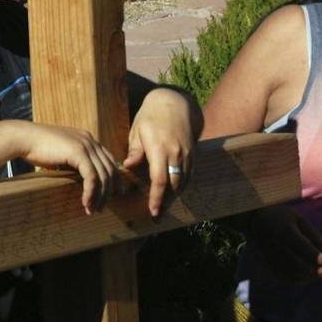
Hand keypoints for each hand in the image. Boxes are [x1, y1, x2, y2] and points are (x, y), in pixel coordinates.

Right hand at [14, 122, 118, 214]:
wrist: (23, 138)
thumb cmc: (36, 147)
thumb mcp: (60, 152)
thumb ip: (72, 159)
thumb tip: (80, 176)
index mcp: (87, 138)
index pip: (109, 160)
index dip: (113, 178)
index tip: (113, 194)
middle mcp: (89, 140)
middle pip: (110, 169)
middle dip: (109, 191)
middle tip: (102, 207)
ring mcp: (85, 145)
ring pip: (103, 175)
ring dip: (100, 196)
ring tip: (93, 210)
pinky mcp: (78, 152)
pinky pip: (91, 177)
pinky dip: (90, 192)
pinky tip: (85, 203)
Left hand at [124, 88, 196, 218]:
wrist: (175, 104)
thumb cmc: (150, 118)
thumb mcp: (137, 131)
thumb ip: (135, 151)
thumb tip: (127, 168)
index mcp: (159, 148)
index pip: (160, 180)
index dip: (156, 198)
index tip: (152, 211)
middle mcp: (177, 153)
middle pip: (174, 186)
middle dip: (166, 203)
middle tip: (156, 217)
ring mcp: (188, 154)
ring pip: (183, 183)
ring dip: (174, 198)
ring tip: (163, 209)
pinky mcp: (194, 154)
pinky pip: (189, 176)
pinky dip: (182, 187)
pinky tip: (173, 195)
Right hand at [247, 206, 321, 282]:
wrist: (253, 220)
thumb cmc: (279, 216)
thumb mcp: (298, 218)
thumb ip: (313, 233)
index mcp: (287, 232)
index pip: (304, 248)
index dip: (317, 257)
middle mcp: (278, 245)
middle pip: (298, 263)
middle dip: (314, 272)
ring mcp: (271, 255)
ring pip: (289, 271)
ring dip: (305, 277)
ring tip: (316, 276)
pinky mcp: (268, 260)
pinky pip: (281, 275)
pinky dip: (293, 279)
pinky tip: (303, 278)